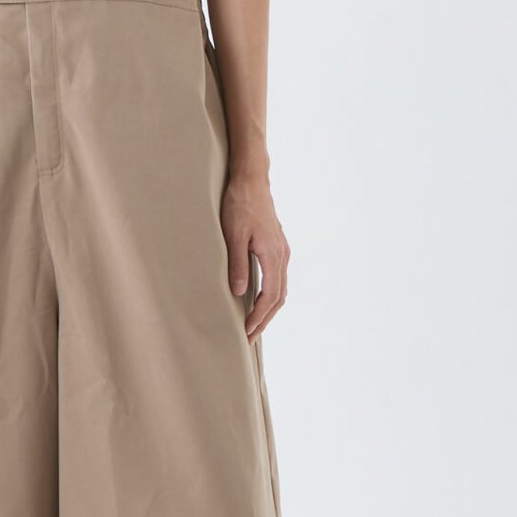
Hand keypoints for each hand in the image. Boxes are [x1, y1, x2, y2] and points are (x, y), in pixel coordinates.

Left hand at [221, 171, 287, 340]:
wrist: (252, 179)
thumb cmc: (240, 204)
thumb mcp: (233, 235)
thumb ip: (237, 265)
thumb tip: (239, 293)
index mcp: (273, 255)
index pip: (270, 297)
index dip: (258, 317)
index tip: (245, 331)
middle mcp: (282, 255)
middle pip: (279, 297)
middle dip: (265, 319)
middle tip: (249, 336)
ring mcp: (282, 250)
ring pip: (281, 289)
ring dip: (269, 309)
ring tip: (253, 324)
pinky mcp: (277, 246)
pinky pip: (278, 278)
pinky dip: (270, 295)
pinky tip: (258, 299)